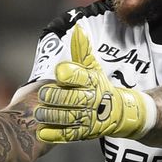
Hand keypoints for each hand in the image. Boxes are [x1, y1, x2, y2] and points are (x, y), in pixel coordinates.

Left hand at [35, 26, 154, 141]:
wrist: (123, 112)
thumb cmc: (101, 85)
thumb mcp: (93, 67)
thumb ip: (82, 50)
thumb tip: (77, 28)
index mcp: (92, 80)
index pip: (80, 75)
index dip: (69, 74)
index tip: (59, 73)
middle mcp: (92, 98)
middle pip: (72, 98)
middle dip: (56, 97)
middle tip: (42, 95)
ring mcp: (90, 117)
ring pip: (69, 116)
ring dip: (52, 115)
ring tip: (38, 113)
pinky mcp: (87, 132)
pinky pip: (70, 134)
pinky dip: (55, 134)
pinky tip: (42, 132)